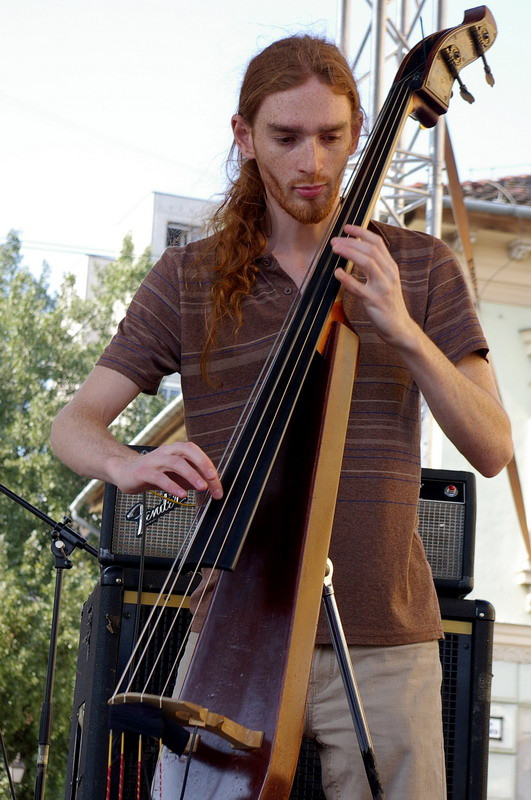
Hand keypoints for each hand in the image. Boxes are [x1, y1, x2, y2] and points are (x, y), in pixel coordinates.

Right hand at [106, 442, 222, 498]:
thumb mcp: (176, 475)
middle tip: (213, 479)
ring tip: (202, 487)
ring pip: (176, 463)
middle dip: (203, 465)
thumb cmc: (153, 472)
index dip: (208, 465)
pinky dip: (172, 486)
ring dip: (191, 475)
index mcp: (176, 450)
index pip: (196, 453)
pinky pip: (160, 477)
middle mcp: (167, 452)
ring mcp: (155, 461)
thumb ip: (192, 478)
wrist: (124, 471)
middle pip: (188, 452)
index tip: (217, 483)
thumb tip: (212, 486)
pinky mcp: (143, 472)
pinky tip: (181, 494)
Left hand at [330, 224, 416, 347]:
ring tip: (335, 249)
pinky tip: (337, 273)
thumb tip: (358, 250)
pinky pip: (359, 288)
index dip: (361, 232)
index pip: (377, 242)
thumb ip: (376, 266)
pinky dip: (347, 279)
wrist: (399, 327)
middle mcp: (389, 274)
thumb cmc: (388, 304)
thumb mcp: (386, 280)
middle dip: (351, 242)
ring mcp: (383, 288)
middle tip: (334, 240)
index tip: (346, 227)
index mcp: (391, 267)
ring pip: (367, 263)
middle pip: (371, 250)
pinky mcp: (375, 302)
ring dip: (349, 253)